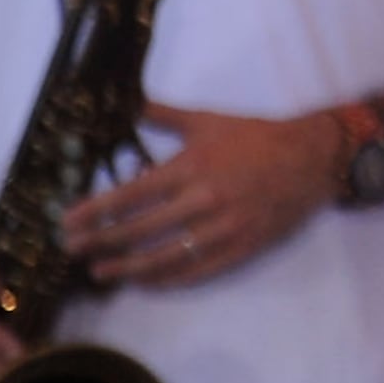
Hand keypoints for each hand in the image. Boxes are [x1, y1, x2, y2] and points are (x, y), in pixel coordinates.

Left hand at [59, 101, 347, 289]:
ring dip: (128, 267)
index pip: (129, 195)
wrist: (315, 157)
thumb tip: (128, 101)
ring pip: (166, 256)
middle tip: (73, 250)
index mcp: (191, 167)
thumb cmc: (258, 137)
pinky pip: (198, 270)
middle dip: (100, 242)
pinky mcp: (243, 246)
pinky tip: (147, 281)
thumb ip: (165, 114)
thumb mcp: (209, 120)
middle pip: (140, 230)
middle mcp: (204, 200)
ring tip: (101, 272)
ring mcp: (225, 227)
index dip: (95, 212)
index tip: (68, 223)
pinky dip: (168, 279)